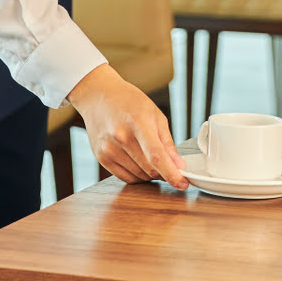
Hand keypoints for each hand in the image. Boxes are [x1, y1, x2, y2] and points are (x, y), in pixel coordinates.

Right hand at [67, 64, 189, 188]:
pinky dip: (138, 175)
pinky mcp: (101, 157)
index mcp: (138, 123)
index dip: (171, 173)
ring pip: (139, 176)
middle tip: (169, 164)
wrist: (98, 96)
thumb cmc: (129, 102)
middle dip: (164, 172)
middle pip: (149, 169)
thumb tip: (179, 165)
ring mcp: (108, 149)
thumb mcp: (155, 114)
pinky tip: (139, 162)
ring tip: (150, 156)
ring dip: (151, 173)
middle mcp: (120, 137)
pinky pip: (126, 177)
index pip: (156, 156)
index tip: (183, 184)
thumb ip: (167, 143)